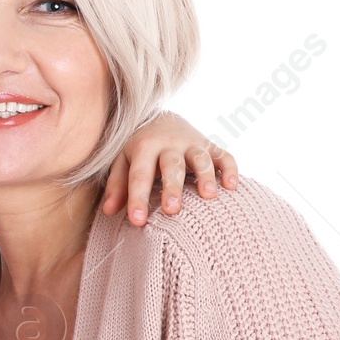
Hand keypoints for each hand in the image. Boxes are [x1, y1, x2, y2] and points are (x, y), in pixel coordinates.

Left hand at [101, 111, 238, 226]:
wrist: (161, 118)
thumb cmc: (139, 150)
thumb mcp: (122, 161)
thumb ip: (117, 185)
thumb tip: (108, 211)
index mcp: (143, 147)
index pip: (139, 175)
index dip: (137, 198)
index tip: (137, 221)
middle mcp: (169, 144)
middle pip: (171, 166)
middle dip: (172, 187)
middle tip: (172, 210)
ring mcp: (192, 144)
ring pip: (200, 158)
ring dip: (205, 176)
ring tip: (209, 196)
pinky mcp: (211, 146)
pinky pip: (224, 155)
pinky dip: (230, 169)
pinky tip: (232, 186)